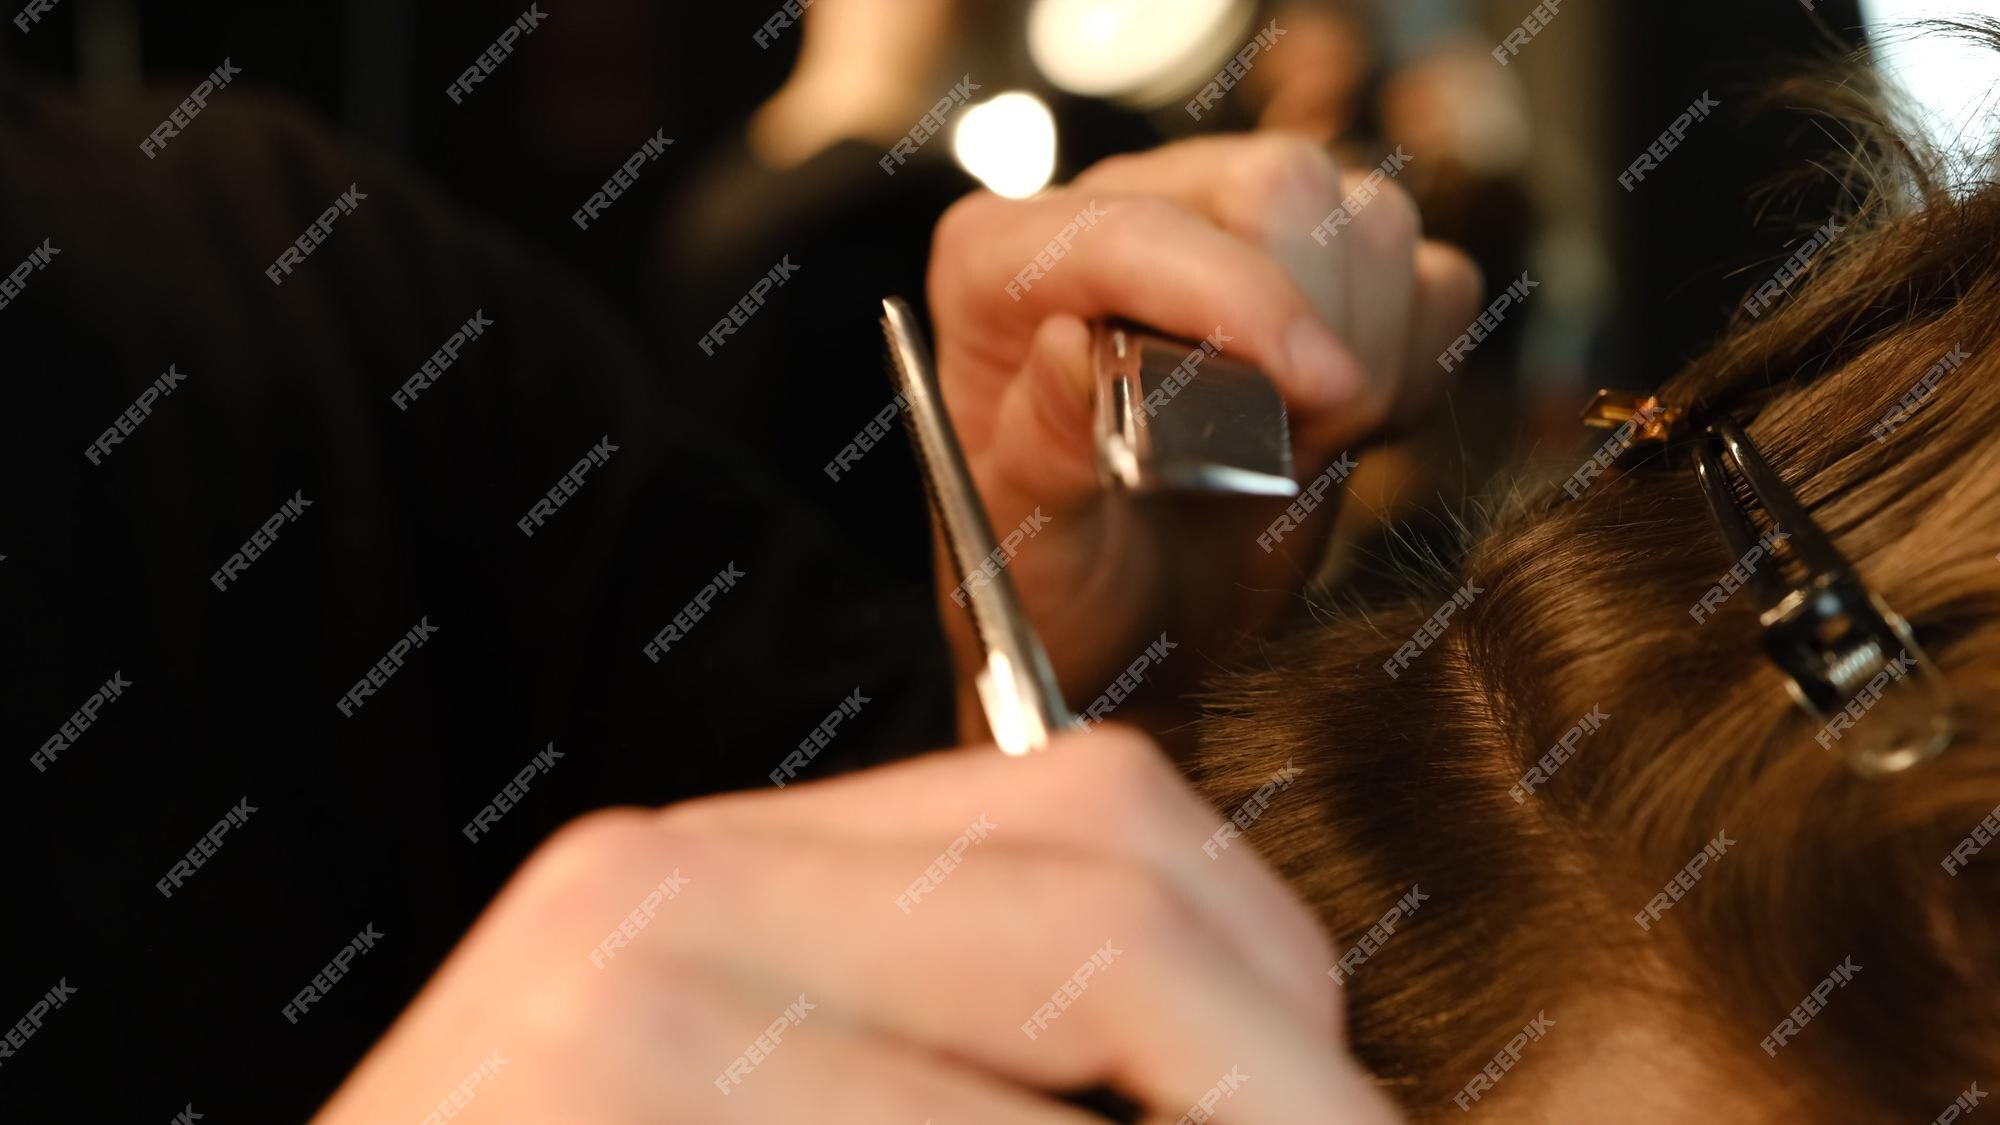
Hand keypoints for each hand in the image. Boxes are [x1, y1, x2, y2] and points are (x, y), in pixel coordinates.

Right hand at [313, 727, 1402, 1122]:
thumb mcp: (753, 1078)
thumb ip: (943, 1036)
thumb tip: (1256, 1060)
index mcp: (707, 867)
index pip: (1094, 815)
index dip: (1271, 964)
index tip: (1327, 1081)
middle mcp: (658, 893)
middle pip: (1119, 902)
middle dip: (1286, 1076)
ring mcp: (626, 1013)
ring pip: (1074, 1062)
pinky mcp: (613, 1105)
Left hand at [925, 134, 1480, 731]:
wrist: (1128, 626)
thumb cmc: (1059, 584)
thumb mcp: (1028, 555)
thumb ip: (1040, 453)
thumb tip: (1067, 347)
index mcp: (999, 263)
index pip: (1138, 229)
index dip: (1243, 300)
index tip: (1324, 397)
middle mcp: (1116, 215)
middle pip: (1279, 189)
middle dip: (1317, 328)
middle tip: (1283, 454)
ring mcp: (1227, 231)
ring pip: (1368, 220)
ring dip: (1372, 354)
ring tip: (1296, 451)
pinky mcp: (1321, 273)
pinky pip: (1428, 275)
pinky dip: (1418, 361)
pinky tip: (1342, 434)